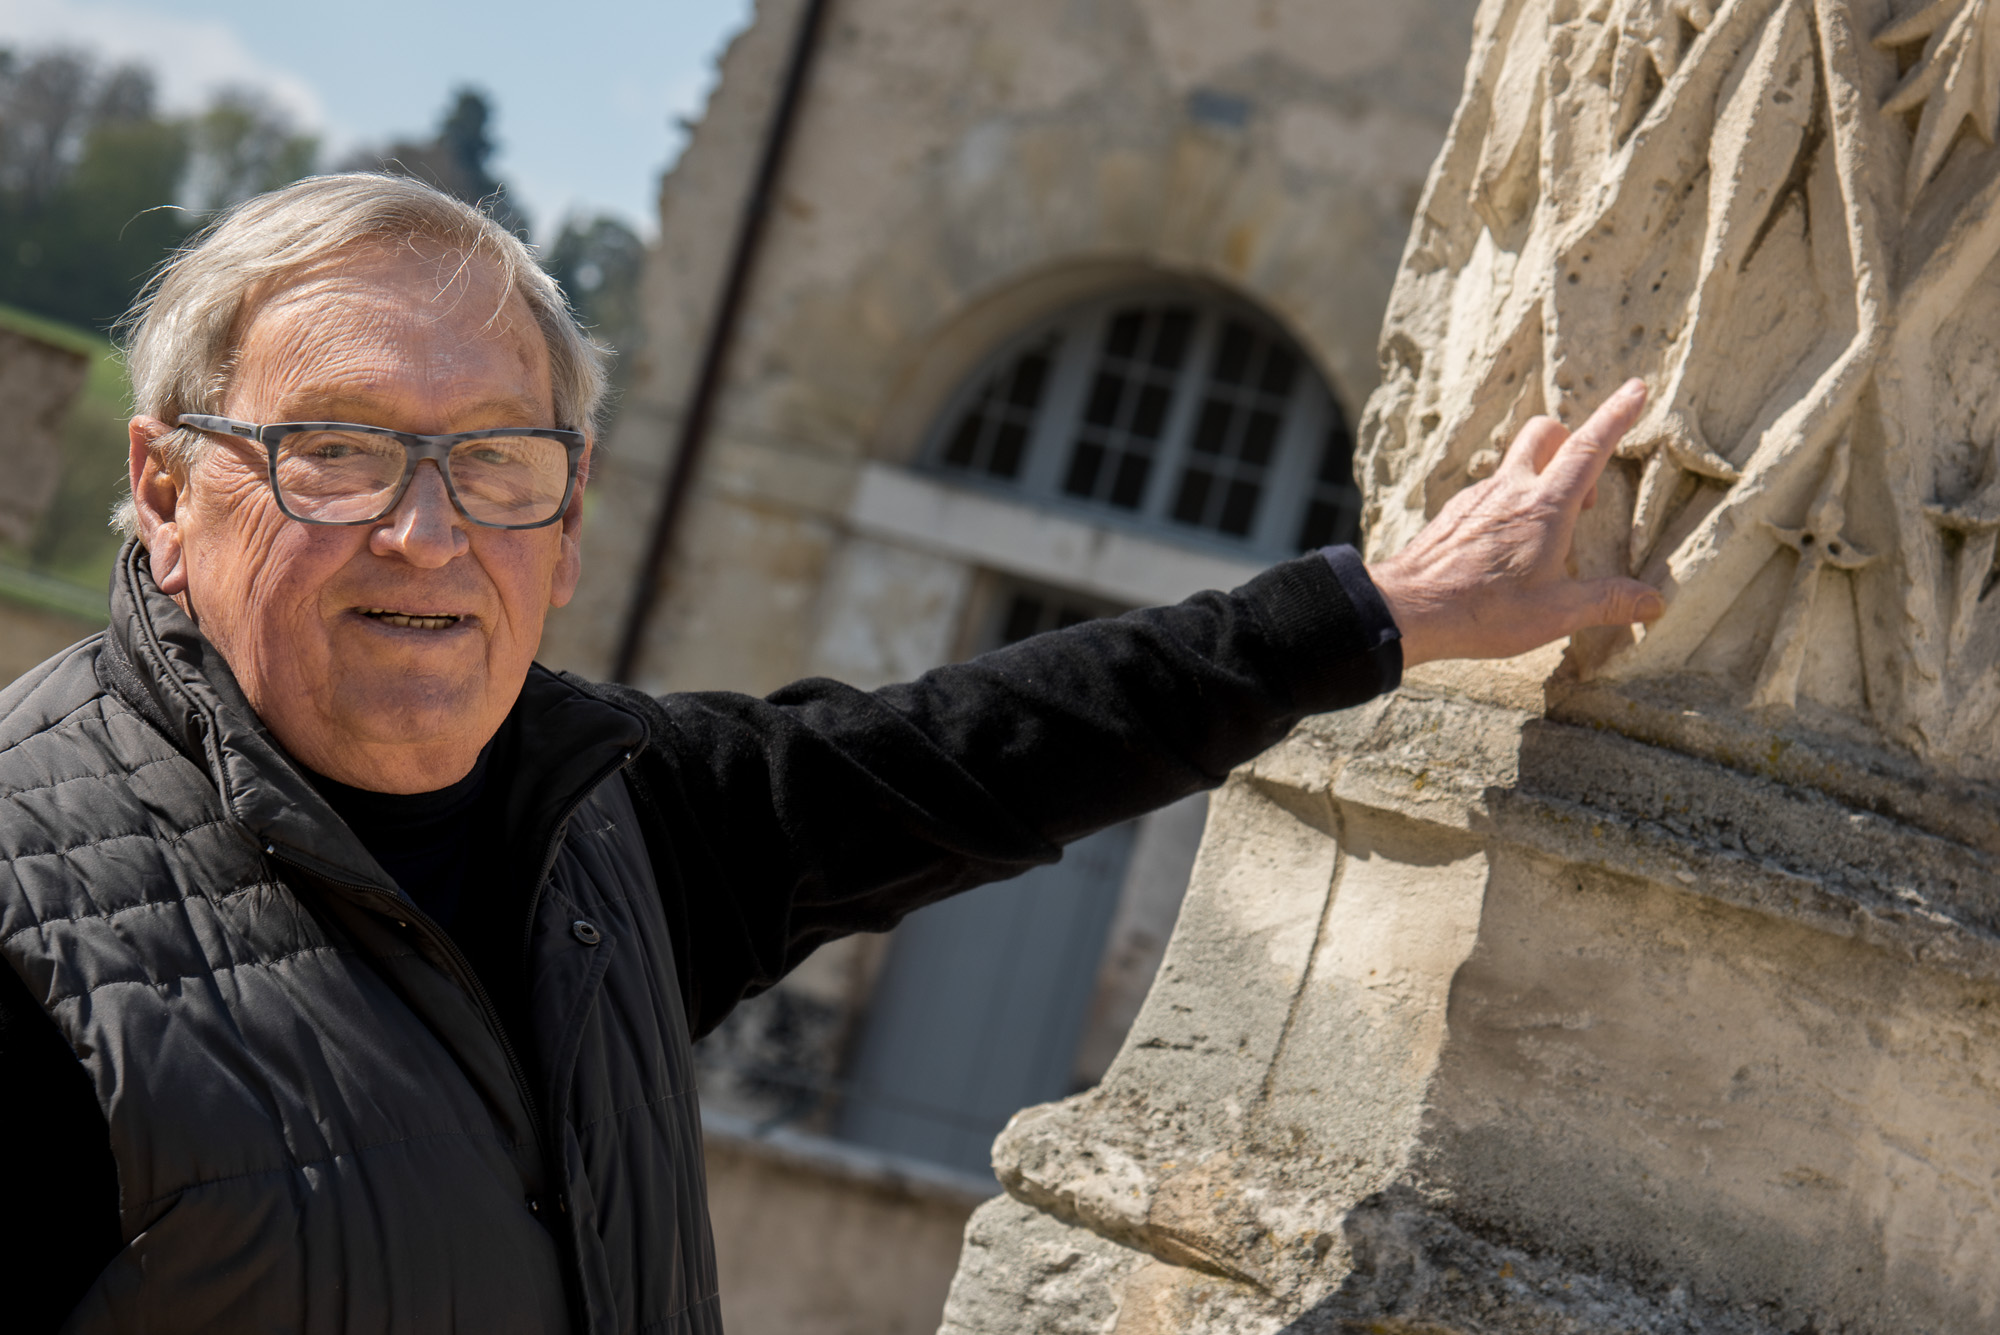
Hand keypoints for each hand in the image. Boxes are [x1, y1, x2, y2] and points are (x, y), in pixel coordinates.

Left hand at [1369, 378, 1664, 667]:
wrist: (1407, 610)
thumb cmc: (1482, 611)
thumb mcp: (1556, 613)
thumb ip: (1607, 601)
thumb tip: (1654, 602)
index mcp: (1544, 506)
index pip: (1589, 447)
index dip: (1617, 415)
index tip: (1636, 389)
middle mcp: (1510, 488)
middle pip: (1546, 433)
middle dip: (1572, 443)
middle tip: (1583, 497)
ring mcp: (1478, 496)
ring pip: (1516, 461)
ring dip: (1540, 477)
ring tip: (1546, 533)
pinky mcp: (1455, 511)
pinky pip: (1490, 490)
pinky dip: (1509, 501)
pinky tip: (1506, 545)